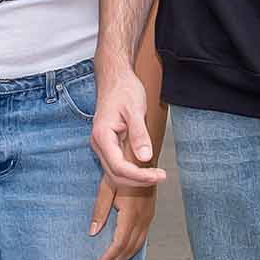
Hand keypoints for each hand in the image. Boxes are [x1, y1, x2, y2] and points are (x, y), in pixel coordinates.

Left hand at [89, 178, 156, 259]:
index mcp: (131, 212)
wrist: (142, 159)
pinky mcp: (150, 214)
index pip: (120, 242)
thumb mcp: (107, 188)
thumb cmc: (123, 170)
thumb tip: (93, 232)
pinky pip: (143, 237)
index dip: (110, 256)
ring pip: (138, 244)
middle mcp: (143, 217)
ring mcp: (148, 216)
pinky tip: (124, 251)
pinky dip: (133, 248)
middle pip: (130, 247)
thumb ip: (100, 211)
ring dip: (125, 257)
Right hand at [90, 51, 165, 188]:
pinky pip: (117, 164)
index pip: (119, 166)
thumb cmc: (123, 90)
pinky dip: (131, 170)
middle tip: (160, 176)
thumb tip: (145, 158)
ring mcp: (102, 145)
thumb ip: (139, 134)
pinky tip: (145, 168)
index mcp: (102, 136)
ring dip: (134, 177)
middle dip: (138, 180)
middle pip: (115, 174)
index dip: (139, 175)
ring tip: (155, 174)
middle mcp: (98, 143)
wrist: (115, 79)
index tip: (158, 175)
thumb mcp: (135, 110)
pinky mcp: (109, 144)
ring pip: (115, 172)